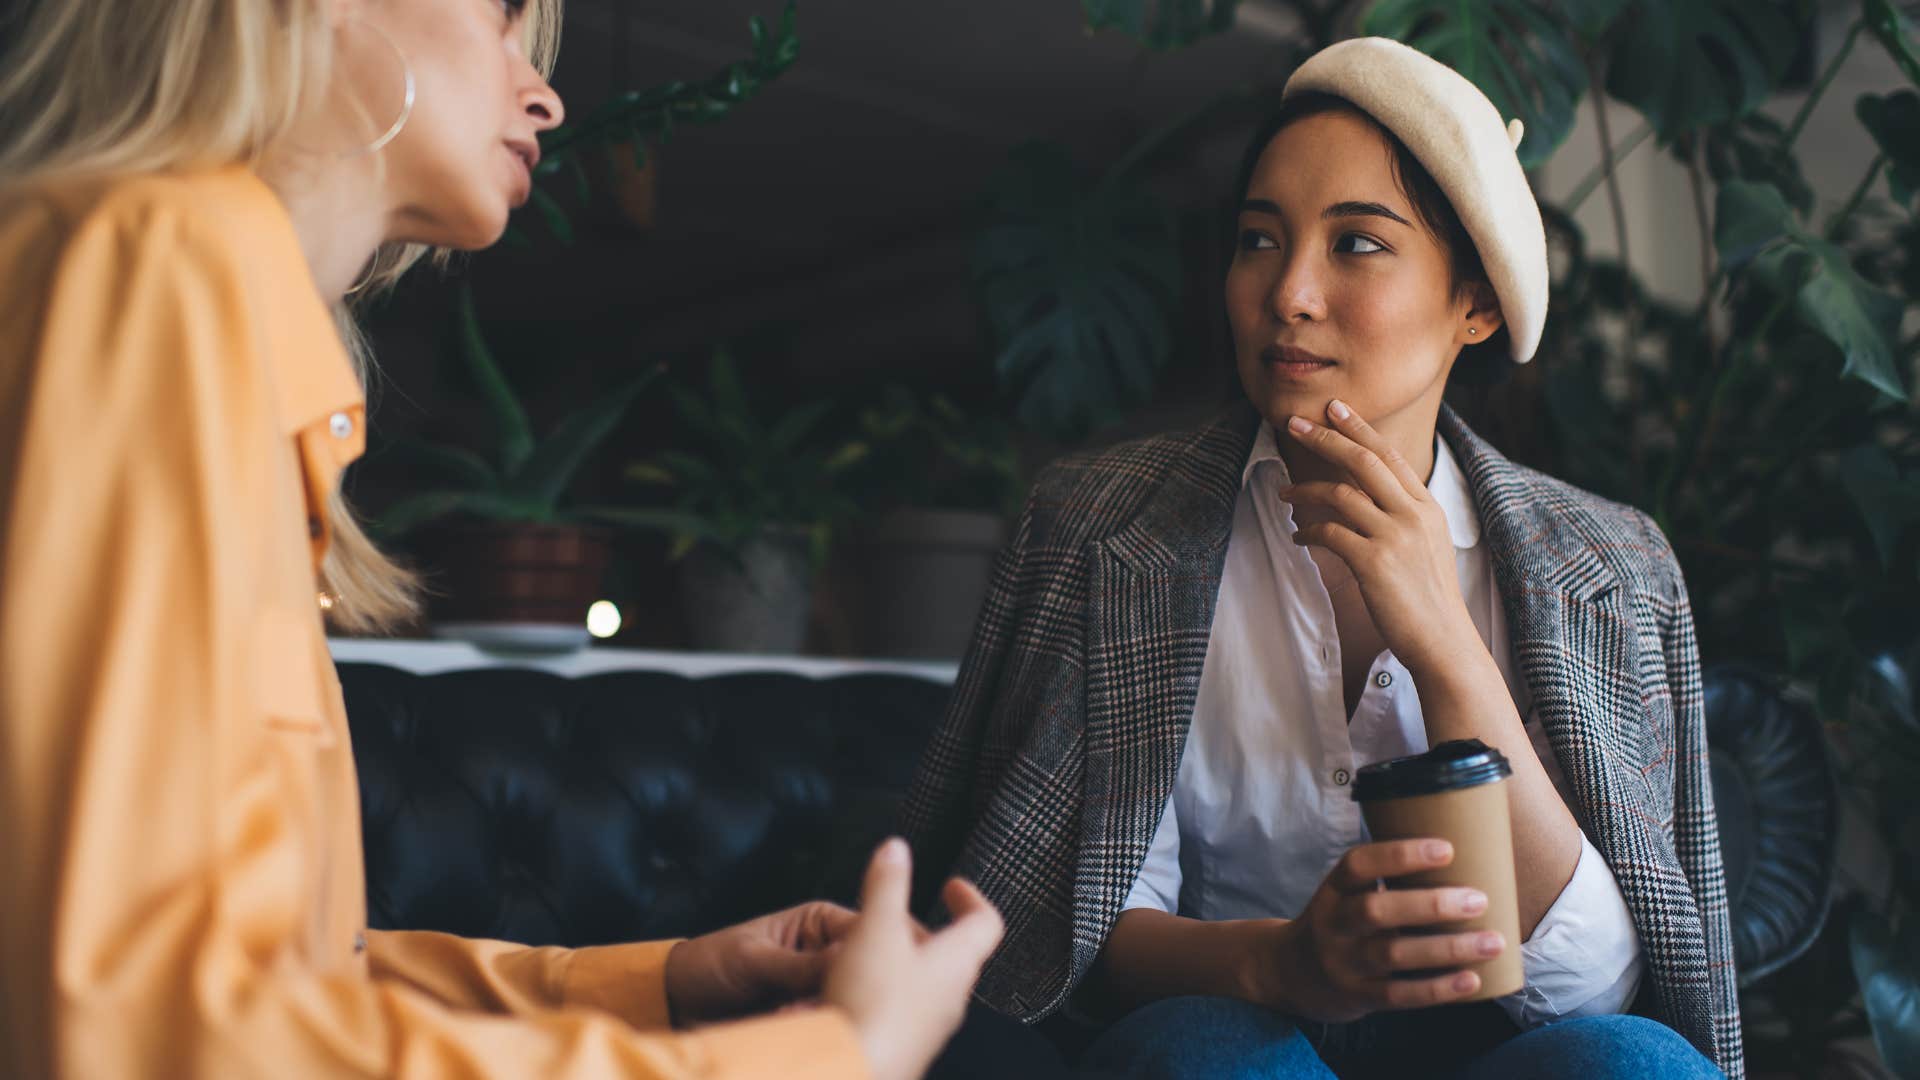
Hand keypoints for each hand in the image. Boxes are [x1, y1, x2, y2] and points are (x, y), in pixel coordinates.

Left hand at [665, 900, 856, 1024]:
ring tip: (788, 1013)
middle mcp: (827, 954)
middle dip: (845, 990)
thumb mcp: (754, 959)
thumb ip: (800, 964)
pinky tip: (787, 1024)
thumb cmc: (710, 965)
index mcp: (820, 922)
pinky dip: (814, 1031)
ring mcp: (820, 989)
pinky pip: (828, 1027)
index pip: (866, 930)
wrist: (678, 1005)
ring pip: (849, 1003)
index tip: (863, 976)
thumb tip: (850, 960)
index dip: (874, 952)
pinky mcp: (810, 1019)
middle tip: (810, 1001)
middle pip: (864, 972)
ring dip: (827, 1014)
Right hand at [823, 838, 1004, 1079]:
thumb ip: (887, 886)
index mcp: (956, 963)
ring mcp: (929, 1028)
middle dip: (929, 931)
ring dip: (903, 963)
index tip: (954, 885)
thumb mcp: (876, 930)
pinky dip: (882, 992)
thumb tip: (897, 849)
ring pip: (925, 985)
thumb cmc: (874, 1008)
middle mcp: (951, 998)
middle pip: (955, 956)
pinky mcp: (903, 1048)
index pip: (986, 923)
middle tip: (905, 916)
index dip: (972, 898)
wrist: (854, 1072)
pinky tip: (850, 991)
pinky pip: (900, 1012)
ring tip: (869, 950)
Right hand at [1256, 838, 1504, 1022]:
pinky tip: (1472, 980)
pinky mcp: (1358, 996)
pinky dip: (1438, 989)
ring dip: (1447, 948)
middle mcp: (1333, 924)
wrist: (1291, 973)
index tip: (1447, 848)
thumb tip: (1464, 859)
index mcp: (1334, 890)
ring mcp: (1343, 963)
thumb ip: (1386, 883)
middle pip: (1377, 911)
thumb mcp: (1345, 895)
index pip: (1358, 865)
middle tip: (1479, 899)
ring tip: (1493, 941)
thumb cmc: (1340, 924)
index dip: (1400, 855)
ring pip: (1393, 954)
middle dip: (1432, 905)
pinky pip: (1400, 995)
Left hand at [1279, 401, 1476, 673]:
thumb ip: (1404, 516)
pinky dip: (1307, 532)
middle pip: (1363, 460)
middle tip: (1294, 423)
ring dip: (1305, 491)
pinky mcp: (1374, 563)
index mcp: (1427, 506)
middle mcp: (1413, 514)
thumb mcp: (1428, 546)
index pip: (1389, 455)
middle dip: (1325, 437)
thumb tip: (1366, 497)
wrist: (1444, 641)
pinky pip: (1330, 533)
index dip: (1360, 428)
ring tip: (1284, 493)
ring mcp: (1395, 537)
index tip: (1335, 409)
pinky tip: (1298, 538)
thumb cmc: (1428, 598)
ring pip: (1340, 494)